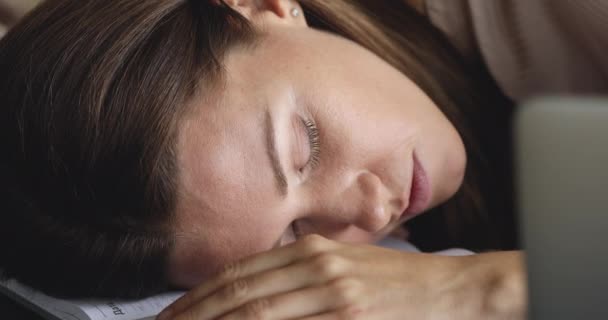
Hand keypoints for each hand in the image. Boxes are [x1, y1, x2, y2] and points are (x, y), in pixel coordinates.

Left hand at [158, 234, 468, 319]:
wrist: (452, 290)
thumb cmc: (398, 282)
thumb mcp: (345, 266)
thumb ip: (301, 276)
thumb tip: (257, 298)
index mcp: (311, 249)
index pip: (239, 272)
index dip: (199, 296)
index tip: (171, 316)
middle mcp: (317, 264)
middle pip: (240, 293)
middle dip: (194, 316)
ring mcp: (333, 291)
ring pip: (258, 313)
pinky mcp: (350, 315)